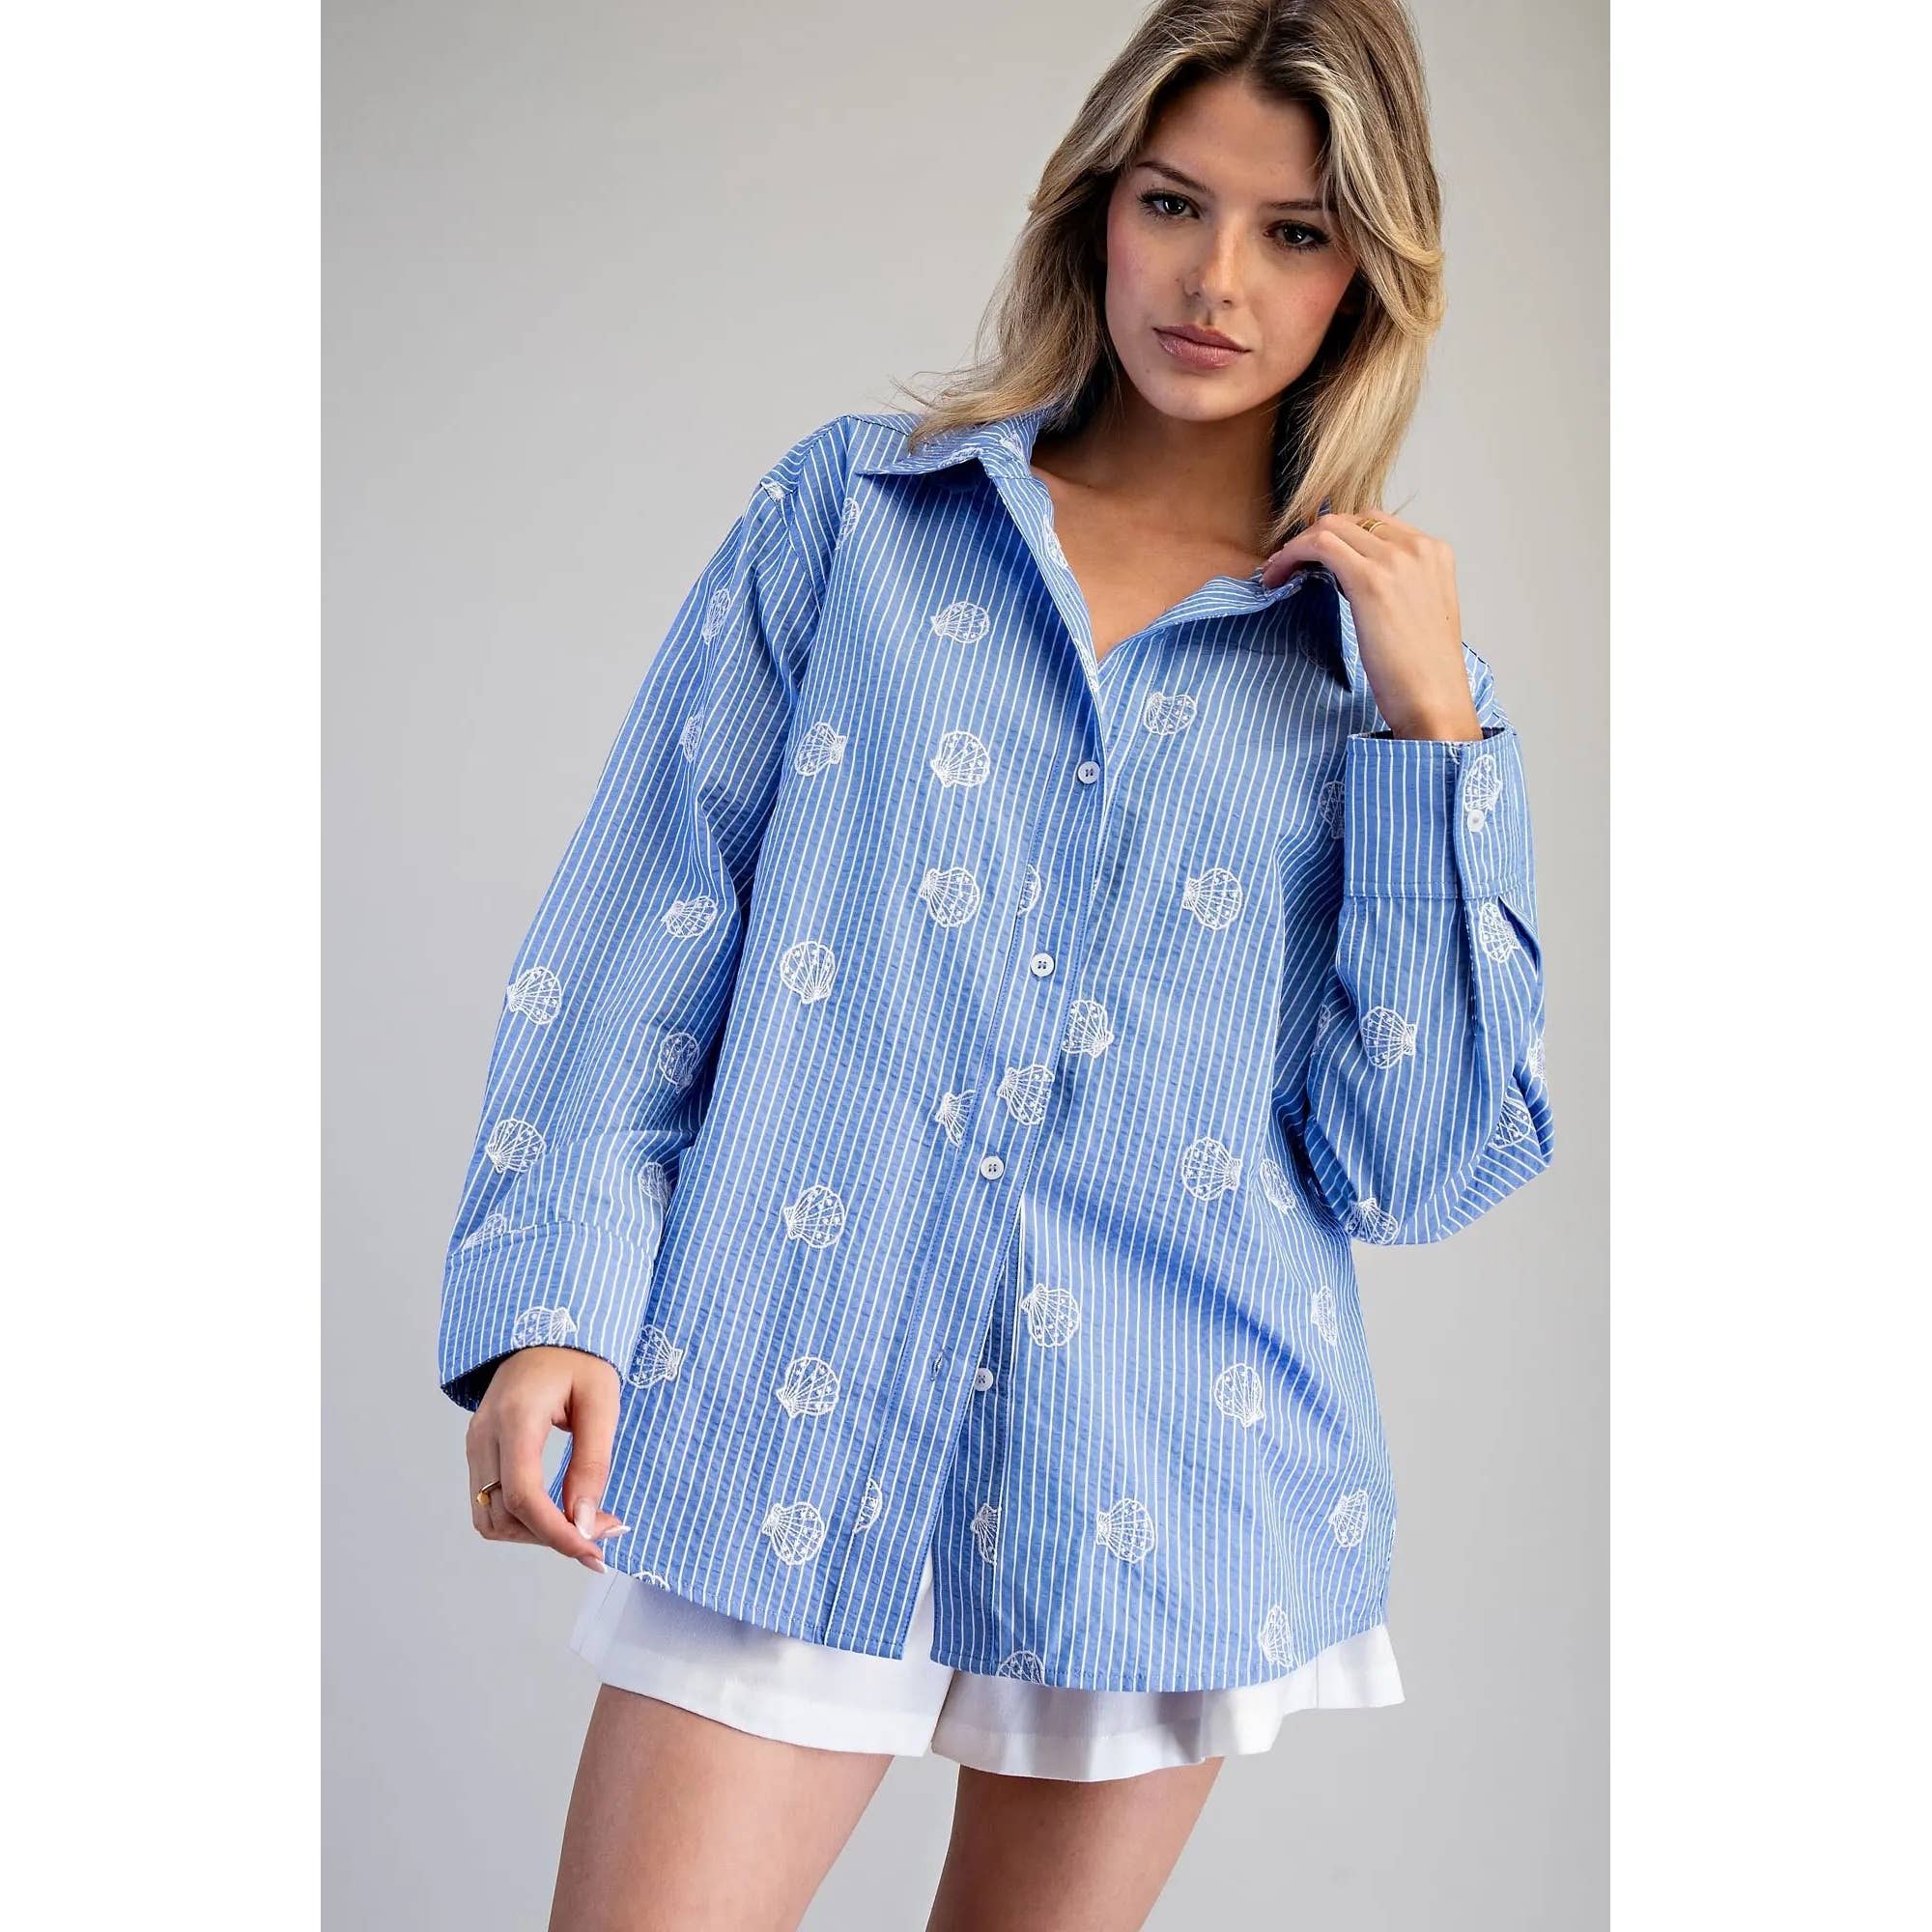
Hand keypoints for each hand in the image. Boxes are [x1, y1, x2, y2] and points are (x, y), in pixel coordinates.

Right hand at [465, 1346, 626, 1571]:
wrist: (545, 1333)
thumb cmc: (578, 1359)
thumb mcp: (601, 1402)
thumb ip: (592, 1463)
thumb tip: (584, 1522)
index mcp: (516, 1416)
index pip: (523, 1494)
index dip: (557, 1533)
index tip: (594, 1550)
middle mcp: (484, 1434)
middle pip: (504, 1515)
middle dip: (552, 1536)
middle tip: (602, 1532)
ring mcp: (475, 1444)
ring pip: (490, 1518)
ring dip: (534, 1533)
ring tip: (580, 1524)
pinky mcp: (478, 1451)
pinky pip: (489, 1503)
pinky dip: (521, 1519)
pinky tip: (556, 1512)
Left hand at [1260, 510, 1482, 739]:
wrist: (1435, 701)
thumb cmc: (1423, 672)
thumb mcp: (1418, 613)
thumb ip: (1396, 585)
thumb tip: (1349, 577)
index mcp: (1435, 553)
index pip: (1375, 523)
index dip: (1337, 536)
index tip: (1312, 559)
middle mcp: (1418, 548)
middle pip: (1351, 519)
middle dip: (1313, 538)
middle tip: (1286, 565)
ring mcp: (1397, 560)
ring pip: (1331, 527)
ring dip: (1296, 546)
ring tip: (1276, 573)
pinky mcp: (1371, 580)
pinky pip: (1320, 545)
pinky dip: (1292, 554)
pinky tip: (1277, 577)